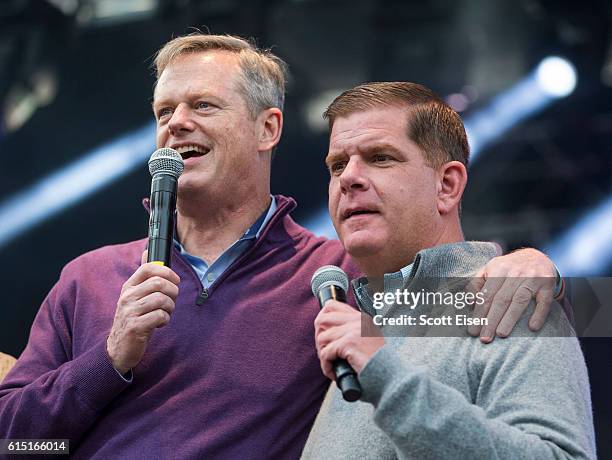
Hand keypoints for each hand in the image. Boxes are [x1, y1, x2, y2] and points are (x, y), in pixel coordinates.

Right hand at [106, 251, 179, 373]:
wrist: (119, 348)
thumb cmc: (134, 319)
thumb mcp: (136, 296)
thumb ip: (144, 277)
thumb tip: (147, 251)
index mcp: (129, 286)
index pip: (149, 267)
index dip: (167, 271)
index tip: (174, 281)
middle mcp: (128, 296)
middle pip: (159, 283)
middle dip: (173, 292)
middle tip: (171, 301)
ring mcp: (130, 311)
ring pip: (161, 299)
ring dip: (170, 308)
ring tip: (165, 313)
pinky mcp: (135, 326)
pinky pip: (159, 316)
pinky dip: (165, 320)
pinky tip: (159, 324)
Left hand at [314, 300, 383, 379]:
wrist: (390, 374)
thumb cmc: (377, 361)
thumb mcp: (367, 338)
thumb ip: (351, 330)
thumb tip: (326, 332)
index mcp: (360, 317)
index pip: (331, 305)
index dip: (322, 319)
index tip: (323, 334)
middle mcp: (356, 321)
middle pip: (322, 319)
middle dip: (318, 337)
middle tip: (324, 351)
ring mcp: (353, 330)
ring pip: (322, 338)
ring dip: (322, 354)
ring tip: (330, 364)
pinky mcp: (349, 343)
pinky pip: (326, 353)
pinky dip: (326, 366)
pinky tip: (333, 372)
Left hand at [468, 248, 556, 342]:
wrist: (538, 257)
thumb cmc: (508, 268)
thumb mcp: (489, 269)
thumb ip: (476, 284)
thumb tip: (470, 302)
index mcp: (498, 268)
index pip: (486, 295)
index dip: (479, 313)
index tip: (473, 331)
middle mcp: (515, 273)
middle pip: (501, 299)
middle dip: (491, 320)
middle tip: (484, 338)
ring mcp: (532, 278)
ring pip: (520, 300)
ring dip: (510, 318)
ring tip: (501, 334)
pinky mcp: (547, 285)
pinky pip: (544, 301)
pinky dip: (539, 314)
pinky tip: (532, 327)